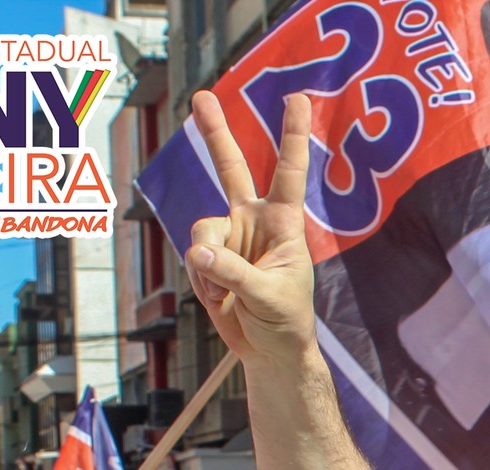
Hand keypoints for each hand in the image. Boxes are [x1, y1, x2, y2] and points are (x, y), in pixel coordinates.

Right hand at [185, 90, 316, 368]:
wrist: (268, 351)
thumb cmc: (286, 323)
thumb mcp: (269, 298)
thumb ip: (234, 273)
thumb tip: (199, 252)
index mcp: (283, 225)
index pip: (289, 174)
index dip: (292, 136)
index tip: (297, 98)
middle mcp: (254, 222)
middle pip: (230, 170)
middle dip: (215, 134)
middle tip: (201, 97)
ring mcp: (229, 238)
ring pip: (200, 230)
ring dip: (207, 266)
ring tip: (229, 294)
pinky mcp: (208, 257)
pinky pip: (192, 258)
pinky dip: (201, 281)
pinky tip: (220, 298)